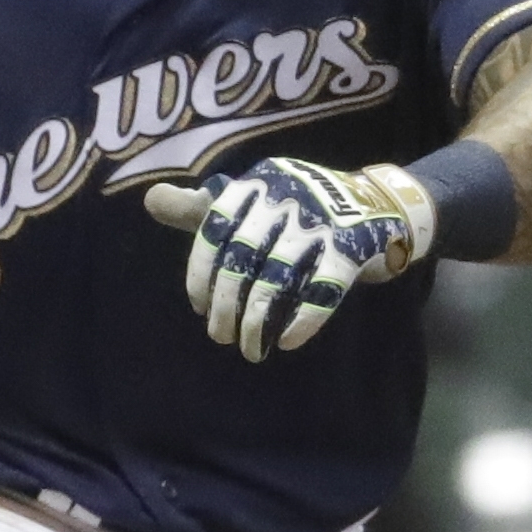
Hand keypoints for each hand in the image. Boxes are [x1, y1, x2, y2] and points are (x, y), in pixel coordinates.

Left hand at [145, 159, 434, 361]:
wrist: (381, 203)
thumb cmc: (299, 209)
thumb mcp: (252, 200)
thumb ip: (203, 208)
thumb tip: (150, 200)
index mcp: (258, 182)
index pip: (215, 228)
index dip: (201, 271)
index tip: (198, 306)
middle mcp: (288, 195)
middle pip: (243, 256)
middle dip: (226, 303)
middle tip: (219, 335)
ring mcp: (323, 220)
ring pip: (277, 276)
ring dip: (258, 319)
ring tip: (249, 349)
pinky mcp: (355, 245)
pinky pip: (324, 287)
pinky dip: (305, 319)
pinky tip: (288, 342)